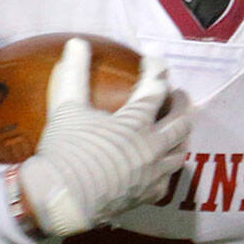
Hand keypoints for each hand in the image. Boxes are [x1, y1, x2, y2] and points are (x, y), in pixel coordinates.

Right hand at [17, 39, 191, 236]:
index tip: (155, 60)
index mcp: (136, 122)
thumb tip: (76, 43)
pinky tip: (163, 165)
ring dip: (182, 136)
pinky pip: (168, 180)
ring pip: (181, 151)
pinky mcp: (148, 195)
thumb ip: (73, 74)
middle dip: (181, 104)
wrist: (61, 200)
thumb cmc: (64, 151)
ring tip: (178, 128)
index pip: (155, 88)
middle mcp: (153, 147)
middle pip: (180, 121)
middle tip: (179, 95)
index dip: (156, 70)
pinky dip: (168, 168)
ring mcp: (154, 174)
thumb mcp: (66, 109)